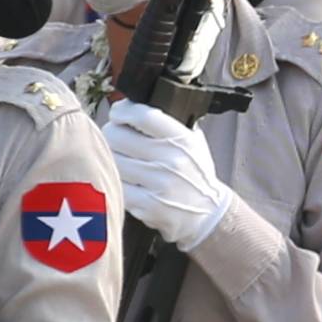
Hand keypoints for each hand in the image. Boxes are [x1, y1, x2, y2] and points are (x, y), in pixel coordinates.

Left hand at [96, 100, 235, 248]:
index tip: (118, 114)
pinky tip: (126, 181)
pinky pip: (117, 186)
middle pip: (117, 136)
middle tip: (116, 139)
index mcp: (182, 140)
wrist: (208, 213)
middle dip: (112, 135)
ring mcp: (159, 184)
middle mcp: (171, 160)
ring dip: (112, 159)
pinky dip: (117, 182)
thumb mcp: (193, 142)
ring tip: (121, 160)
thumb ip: (168, 124)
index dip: (122, 111)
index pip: (142, 115)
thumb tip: (132, 107)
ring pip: (113, 161)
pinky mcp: (148, 206)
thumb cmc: (195, 174)